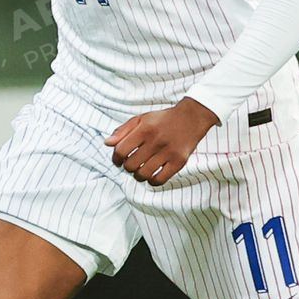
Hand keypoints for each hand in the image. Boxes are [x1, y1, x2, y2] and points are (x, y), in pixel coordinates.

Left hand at [106, 97, 220, 185]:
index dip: (115, 159)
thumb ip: (123, 130)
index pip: (121, 151)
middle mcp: (156, 141)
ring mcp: (168, 152)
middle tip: (131, 164)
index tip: (118, 161)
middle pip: (130, 165)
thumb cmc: (163, 119)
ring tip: (140, 171)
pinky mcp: (179, 162)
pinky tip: (151, 175)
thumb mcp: (142, 119)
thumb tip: (107, 144)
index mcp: (144, 129)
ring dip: (138, 176)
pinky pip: (159, 180)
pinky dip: (152, 181)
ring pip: (143, 175)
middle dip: (127, 167)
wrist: (192, 118)